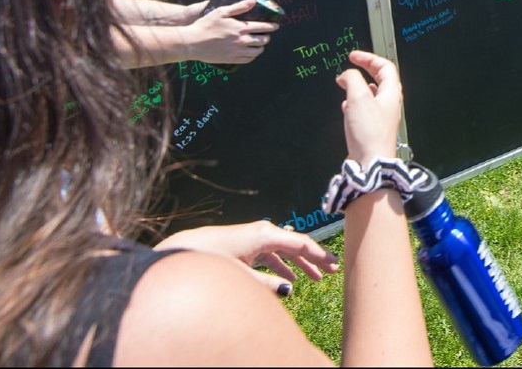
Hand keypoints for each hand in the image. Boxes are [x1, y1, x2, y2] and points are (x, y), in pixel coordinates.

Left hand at [153, 220, 338, 295]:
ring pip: (286, 252)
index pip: (300, 244)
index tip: (335, 262)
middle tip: (333, 271)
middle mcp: (264, 233)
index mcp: (266, 235)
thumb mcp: (241, 275)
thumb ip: (266, 284)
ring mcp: (256, 239)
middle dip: (314, 259)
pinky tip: (290, 280)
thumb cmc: (212, 259)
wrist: (186, 249)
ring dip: (300, 265)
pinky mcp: (248, 246)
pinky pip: (273, 256)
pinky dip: (283, 267)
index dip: (319, 254)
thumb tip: (289, 289)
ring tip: (317, 278)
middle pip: (296, 245)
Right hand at [184, 0, 279, 64]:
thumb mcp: (222, 12)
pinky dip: (253, 56)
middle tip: (267, 35)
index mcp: (240, 28)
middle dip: (267, 37)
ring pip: (257, 52)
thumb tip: (254, 1)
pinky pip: (248, 60)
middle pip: (262, 40)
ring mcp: (237, 52)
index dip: (271, 27)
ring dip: (261, 47)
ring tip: (260, 44)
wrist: (192, 43)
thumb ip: (239, 7)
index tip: (276, 26)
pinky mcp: (231, 60)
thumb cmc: (205, 25)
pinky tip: (251, 53)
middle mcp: (241, 41)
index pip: (262, 28)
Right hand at [336, 49, 402, 164]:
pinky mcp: (373, 128)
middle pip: (380, 79)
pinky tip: (346, 106)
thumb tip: (347, 74)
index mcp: (391, 93)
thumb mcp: (359, 98)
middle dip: (364, 70)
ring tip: (345, 83)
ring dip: (358, 86)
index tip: (354, 56)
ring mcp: (382, 117)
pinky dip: (354, 103)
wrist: (371, 163)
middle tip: (352, 65)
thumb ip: (352, 80)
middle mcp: (389, 104)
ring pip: (371, 94)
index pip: (385, 67)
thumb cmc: (370, 133)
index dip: (369, 58)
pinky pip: (365, 109)